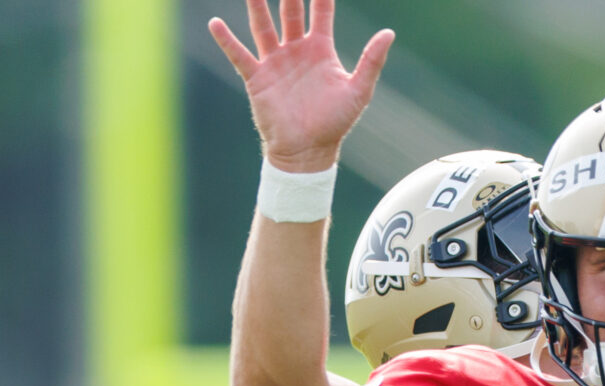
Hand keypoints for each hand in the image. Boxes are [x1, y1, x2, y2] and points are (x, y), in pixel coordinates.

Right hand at [208, 0, 392, 171]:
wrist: (307, 151)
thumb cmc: (335, 123)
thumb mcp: (359, 90)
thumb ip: (371, 61)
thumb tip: (389, 32)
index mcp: (320, 50)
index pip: (321, 11)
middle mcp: (296, 50)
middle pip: (290, 11)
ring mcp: (275, 62)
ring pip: (263, 25)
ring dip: (256, 5)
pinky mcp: (257, 78)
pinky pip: (239, 55)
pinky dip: (226, 40)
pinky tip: (215, 23)